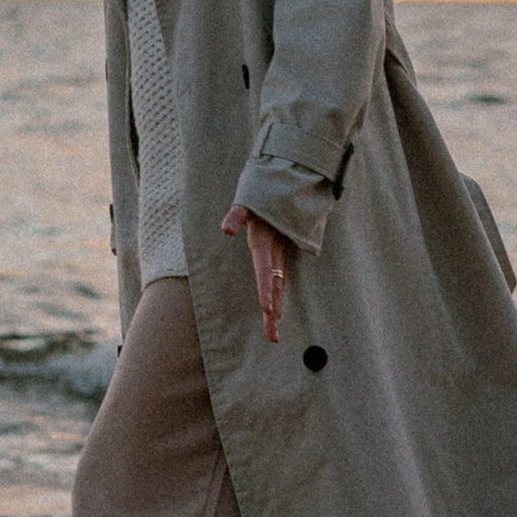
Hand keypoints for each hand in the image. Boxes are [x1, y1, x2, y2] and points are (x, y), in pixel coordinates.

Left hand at [221, 204, 290, 344]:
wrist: (290, 178)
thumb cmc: (263, 190)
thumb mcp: (248, 200)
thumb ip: (238, 215)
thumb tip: (226, 229)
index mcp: (265, 241)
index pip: (265, 270)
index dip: (266, 290)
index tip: (267, 311)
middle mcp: (275, 249)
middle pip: (274, 285)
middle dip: (273, 312)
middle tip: (272, 338)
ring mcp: (280, 250)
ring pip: (279, 283)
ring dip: (276, 307)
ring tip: (273, 332)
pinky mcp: (281, 248)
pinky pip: (278, 274)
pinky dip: (275, 292)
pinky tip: (274, 308)